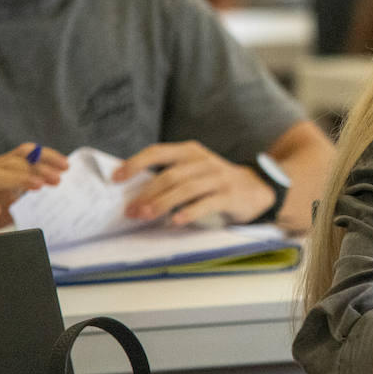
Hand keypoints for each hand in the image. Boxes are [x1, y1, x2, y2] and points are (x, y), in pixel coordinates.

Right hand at [0, 144, 67, 241]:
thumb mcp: (7, 200)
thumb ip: (27, 193)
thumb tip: (58, 191)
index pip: (24, 154)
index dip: (46, 156)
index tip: (66, 166)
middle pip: (12, 163)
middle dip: (37, 168)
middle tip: (58, 179)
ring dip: (17, 179)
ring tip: (37, 187)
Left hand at [116, 141, 272, 225]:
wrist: (257, 188)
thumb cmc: (216, 182)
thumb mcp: (194, 170)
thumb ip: (170, 174)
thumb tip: (132, 190)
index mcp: (190, 152)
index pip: (158, 152)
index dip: (135, 163)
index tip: (115, 178)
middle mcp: (204, 161)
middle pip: (169, 175)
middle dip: (147, 193)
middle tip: (130, 210)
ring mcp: (218, 178)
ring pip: (185, 189)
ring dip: (162, 203)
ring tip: (145, 216)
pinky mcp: (230, 195)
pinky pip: (206, 203)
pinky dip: (188, 212)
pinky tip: (175, 222)